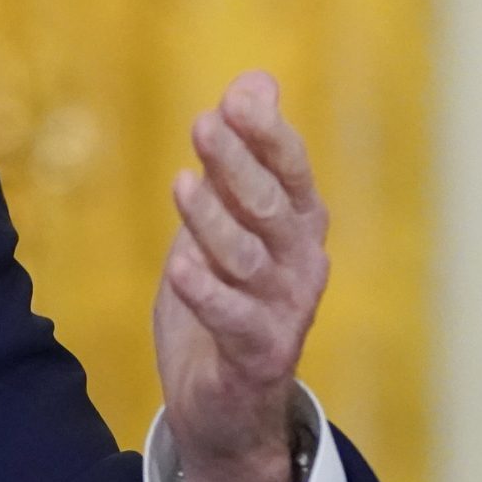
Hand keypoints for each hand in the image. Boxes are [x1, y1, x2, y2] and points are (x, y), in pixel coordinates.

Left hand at [152, 70, 329, 481]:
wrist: (224, 400)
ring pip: (249, 259)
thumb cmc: (227, 295)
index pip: (291, 171)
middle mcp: (300, 264)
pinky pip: (234, 318)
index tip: (236, 99)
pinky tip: (180, 267)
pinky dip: (208, 292)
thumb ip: (238, 156)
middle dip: (239, 164)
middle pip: (273, 208)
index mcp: (297, 226)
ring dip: (214, 220)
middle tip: (203, 124)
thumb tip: (255, 81)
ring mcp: (284, 310)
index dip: (268, 135)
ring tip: (182, 183)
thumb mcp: (228, 218)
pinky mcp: (257, 353)